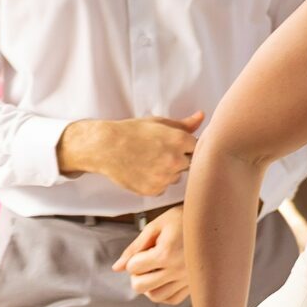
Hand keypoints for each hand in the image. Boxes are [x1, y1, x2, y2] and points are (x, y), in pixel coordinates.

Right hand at [59, 112, 203, 196]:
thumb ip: (184, 124)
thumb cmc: (131, 132)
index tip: (174, 145)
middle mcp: (176, 160)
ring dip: (168, 172)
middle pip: (189, 163)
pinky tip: (143, 171)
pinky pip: (163, 188)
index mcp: (180, 140)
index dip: (186, 147)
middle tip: (158, 153)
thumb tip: (201, 116)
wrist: (104, 147)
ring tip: (148, 161)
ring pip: (176, 177)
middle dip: (179, 159)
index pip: (197, 147)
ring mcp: (165, 176)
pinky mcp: (154, 190)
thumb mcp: (158, 123)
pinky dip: (155, 182)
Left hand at [113, 206, 188, 304]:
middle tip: (146, 262)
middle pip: (140, 286)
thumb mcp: (158, 225)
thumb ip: (135, 246)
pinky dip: (164, 293)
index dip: (133, 258)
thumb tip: (117, 267)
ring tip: (155, 271)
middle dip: (137, 274)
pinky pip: (173, 299)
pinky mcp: (195, 283)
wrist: (218, 218)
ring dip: (149, 286)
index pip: (133, 267)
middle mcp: (178, 269)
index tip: (145, 249)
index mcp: (166, 253)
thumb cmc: (187, 218)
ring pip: (156, 296)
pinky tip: (165, 279)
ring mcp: (188, 278)